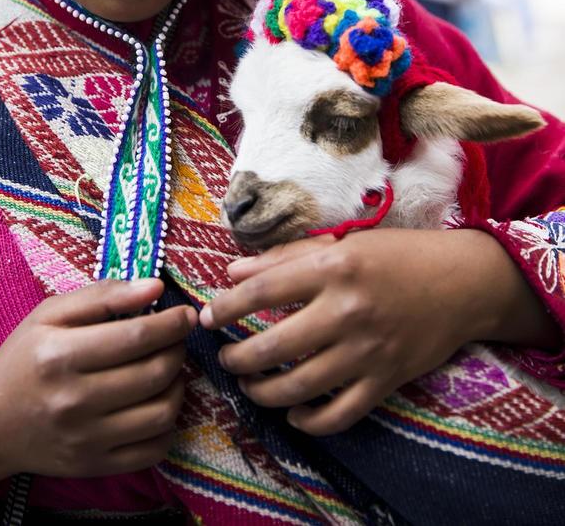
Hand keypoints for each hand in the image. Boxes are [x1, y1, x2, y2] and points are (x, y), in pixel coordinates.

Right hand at [0, 278, 196, 504]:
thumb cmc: (24, 358)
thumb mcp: (50, 314)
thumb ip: (103, 295)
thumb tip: (155, 286)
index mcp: (60, 355)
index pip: (136, 337)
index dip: (172, 323)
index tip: (186, 314)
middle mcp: (73, 401)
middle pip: (154, 373)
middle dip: (178, 350)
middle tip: (177, 339)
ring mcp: (85, 440)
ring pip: (161, 413)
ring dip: (179, 385)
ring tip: (170, 369)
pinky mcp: (94, 467)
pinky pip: (153, 451)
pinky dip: (168, 426)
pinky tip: (158, 403)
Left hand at [200, 229, 556, 435]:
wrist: (460, 283)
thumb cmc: (396, 255)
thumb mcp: (340, 244)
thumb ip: (284, 259)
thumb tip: (232, 274)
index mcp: (333, 269)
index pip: (262, 292)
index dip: (225, 307)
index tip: (206, 317)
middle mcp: (347, 311)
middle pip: (273, 346)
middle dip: (238, 358)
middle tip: (226, 357)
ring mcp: (367, 351)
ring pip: (299, 387)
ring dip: (263, 391)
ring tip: (250, 384)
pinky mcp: (385, 380)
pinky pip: (339, 414)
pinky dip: (310, 421)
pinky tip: (293, 413)